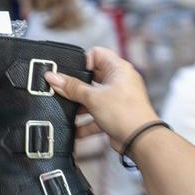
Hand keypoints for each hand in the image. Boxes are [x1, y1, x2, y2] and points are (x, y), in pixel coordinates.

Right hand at [44, 47, 159, 152]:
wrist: (141, 140)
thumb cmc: (126, 113)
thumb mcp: (93, 97)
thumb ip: (72, 88)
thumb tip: (53, 77)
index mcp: (118, 69)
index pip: (96, 54)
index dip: (82, 62)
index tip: (69, 73)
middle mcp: (119, 81)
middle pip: (91, 78)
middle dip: (77, 87)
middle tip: (64, 92)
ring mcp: (117, 98)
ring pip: (93, 98)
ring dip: (80, 107)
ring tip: (67, 112)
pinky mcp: (115, 114)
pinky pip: (96, 115)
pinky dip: (86, 123)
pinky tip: (75, 131)